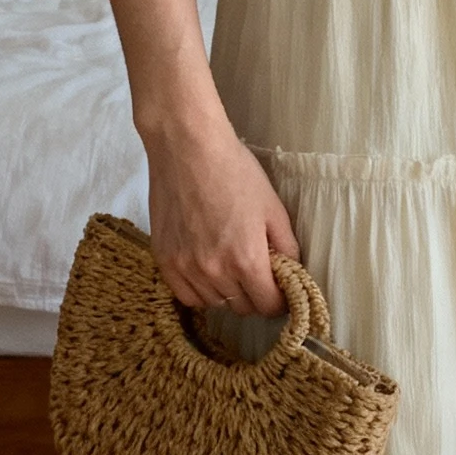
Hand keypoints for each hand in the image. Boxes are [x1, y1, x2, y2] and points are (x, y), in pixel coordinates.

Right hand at [144, 98, 299, 317]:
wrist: (186, 147)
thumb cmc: (234, 171)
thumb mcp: (273, 207)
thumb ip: (286, 247)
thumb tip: (291, 273)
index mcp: (247, 260)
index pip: (268, 305)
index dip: (279, 300)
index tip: (280, 290)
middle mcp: (214, 271)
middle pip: (241, 307)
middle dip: (255, 295)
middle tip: (257, 274)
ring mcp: (185, 267)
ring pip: (214, 303)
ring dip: (227, 292)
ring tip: (230, 268)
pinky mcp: (164, 259)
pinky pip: (186, 295)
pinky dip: (199, 290)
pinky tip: (206, 271)